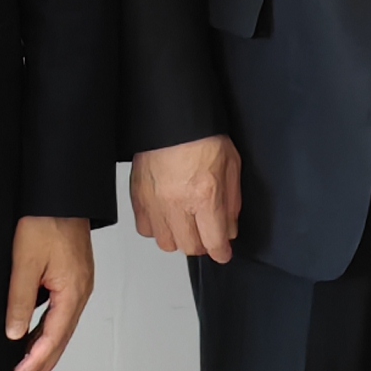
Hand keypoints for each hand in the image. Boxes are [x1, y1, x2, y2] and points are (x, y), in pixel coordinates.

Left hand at [7, 216, 96, 370]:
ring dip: (44, 353)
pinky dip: (48, 334)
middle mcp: (80, 292)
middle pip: (61, 340)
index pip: (54, 337)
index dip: (35, 362)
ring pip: (62, 330)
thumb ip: (20, 301)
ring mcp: (79, 286)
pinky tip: (35, 342)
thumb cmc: (47, 221)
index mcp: (73, 291)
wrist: (61, 194)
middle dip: (42, 368)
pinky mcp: (73, 279)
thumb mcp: (25, 262)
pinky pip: (61, 315)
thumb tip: (16, 334)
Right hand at [131, 135, 242, 262]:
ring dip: (179, 238)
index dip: (222, 252)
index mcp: (205, 195)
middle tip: (208, 233)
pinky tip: (167, 215)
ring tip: (187, 223)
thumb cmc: (201, 134)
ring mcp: (154, 202)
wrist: (171, 117)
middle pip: (190, 247)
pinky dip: (157, 227)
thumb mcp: (231, 164)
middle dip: (203, 244)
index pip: (214, 242)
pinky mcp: (138, 197)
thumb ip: (232, 201)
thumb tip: (229, 228)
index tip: (223, 253)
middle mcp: (178, 203)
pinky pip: (146, 229)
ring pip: (166, 243)